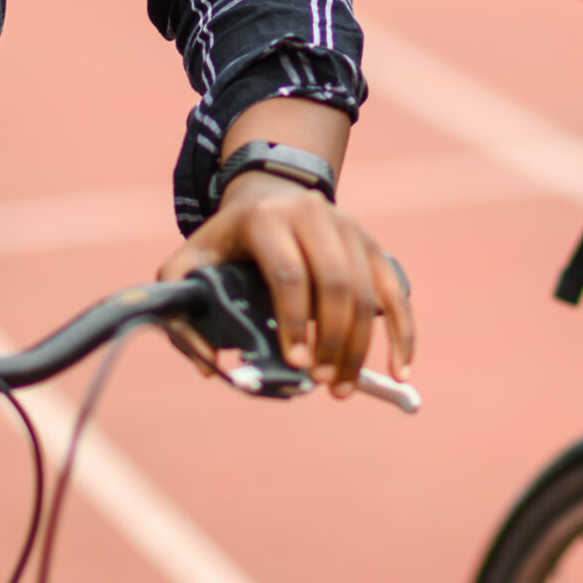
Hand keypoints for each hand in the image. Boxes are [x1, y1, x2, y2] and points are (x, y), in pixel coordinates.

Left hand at [158, 172, 414, 397]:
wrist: (267, 195)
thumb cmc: (226, 243)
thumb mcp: (188, 263)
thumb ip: (180, 310)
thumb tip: (211, 367)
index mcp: (266, 219)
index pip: (287, 273)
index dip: (294, 321)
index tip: (296, 362)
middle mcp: (313, 216)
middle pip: (336, 282)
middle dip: (332, 338)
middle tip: (320, 381)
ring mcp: (349, 228)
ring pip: (368, 291)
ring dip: (360, 346)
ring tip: (342, 386)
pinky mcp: (372, 245)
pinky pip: (396, 291)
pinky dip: (402, 331)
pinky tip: (398, 368)